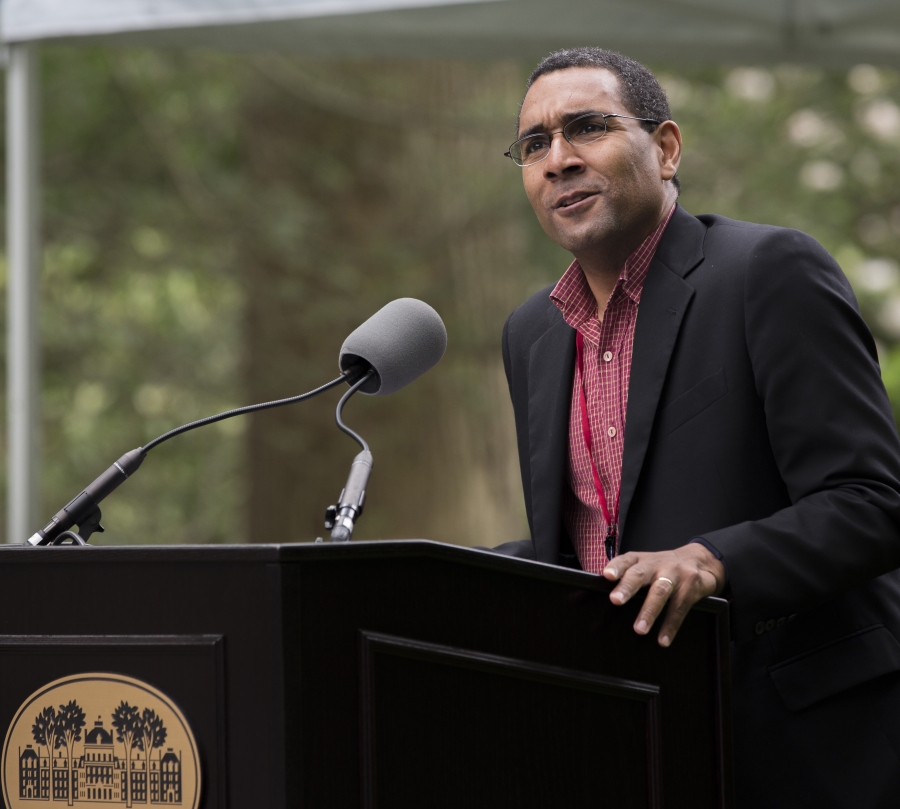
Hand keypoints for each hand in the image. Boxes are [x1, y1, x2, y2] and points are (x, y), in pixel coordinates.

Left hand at [602, 544, 725, 646]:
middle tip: (615, 600)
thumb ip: (618, 582)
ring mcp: (675, 574)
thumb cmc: (662, 568)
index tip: (606, 575)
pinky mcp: (691, 587)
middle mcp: (656, 564)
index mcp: (640, 559)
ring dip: (649, 611)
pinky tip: (662, 640)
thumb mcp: (642, 568)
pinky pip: (680, 608)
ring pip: (660, 591)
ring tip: (639, 629)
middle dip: (627, 587)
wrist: (700, 559)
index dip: (616, 566)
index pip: (626, 560)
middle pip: (640, 574)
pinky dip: (670, 626)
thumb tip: (578, 598)